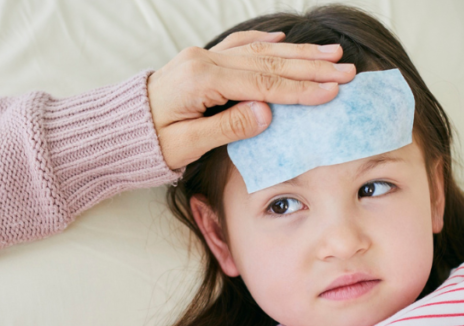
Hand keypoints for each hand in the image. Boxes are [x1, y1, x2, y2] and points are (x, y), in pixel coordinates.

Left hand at [146, 31, 354, 168]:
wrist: (117, 129)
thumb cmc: (147, 143)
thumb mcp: (186, 145)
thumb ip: (227, 127)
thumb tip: (267, 113)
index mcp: (201, 81)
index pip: (263, 84)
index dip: (300, 89)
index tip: (332, 91)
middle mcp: (204, 61)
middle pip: (268, 62)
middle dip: (310, 67)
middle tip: (346, 70)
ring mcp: (202, 57)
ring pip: (259, 51)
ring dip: (297, 54)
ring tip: (331, 55)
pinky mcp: (201, 61)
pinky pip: (240, 46)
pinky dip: (266, 43)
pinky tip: (286, 42)